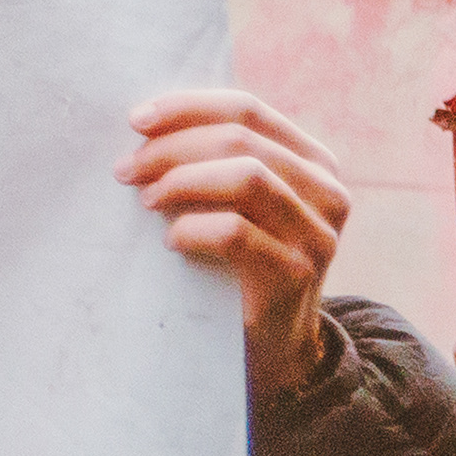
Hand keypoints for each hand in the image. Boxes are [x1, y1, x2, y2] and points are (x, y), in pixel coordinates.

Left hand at [120, 90, 349, 403]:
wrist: (273, 347)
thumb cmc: (241, 265)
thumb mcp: (244, 205)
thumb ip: (221, 163)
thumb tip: (148, 126)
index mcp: (314, 161)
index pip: (248, 109)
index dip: (188, 107)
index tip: (136, 120)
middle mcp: (328, 191)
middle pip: (242, 140)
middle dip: (174, 147)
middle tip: (127, 169)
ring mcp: (318, 233)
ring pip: (247, 178)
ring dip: (182, 182)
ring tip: (147, 201)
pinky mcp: (298, 273)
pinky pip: (235, 233)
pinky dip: (193, 229)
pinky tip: (172, 241)